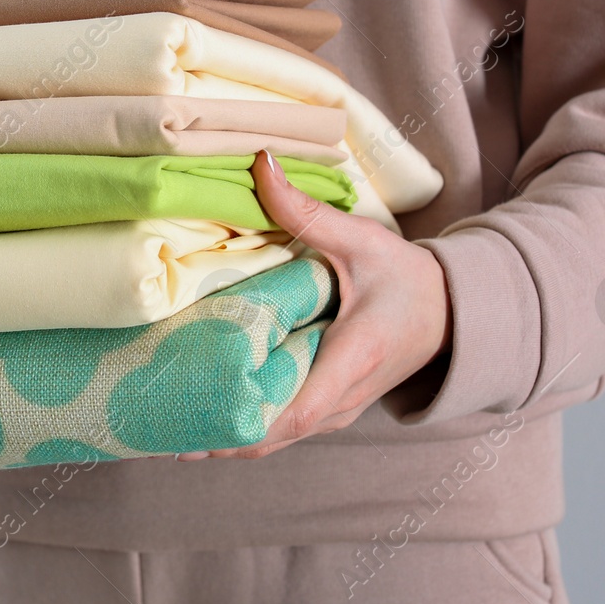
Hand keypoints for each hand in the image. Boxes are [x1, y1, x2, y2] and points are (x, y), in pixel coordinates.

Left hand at [177, 149, 450, 460]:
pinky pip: (282, 429)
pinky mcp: (330, 407)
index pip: (299, 411)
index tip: (197, 427)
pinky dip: (242, 428)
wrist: (451, 312)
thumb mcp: (360, 239)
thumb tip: (259, 164)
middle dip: (216, 439)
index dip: (247, 426)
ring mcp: (338, 409)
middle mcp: (344, 397)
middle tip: (153, 430)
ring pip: (275, 439)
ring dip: (224, 438)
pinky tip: (200, 417)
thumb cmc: (407, 277)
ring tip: (162, 430)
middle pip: (274, 437)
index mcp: (354, 358)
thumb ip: (304, 210)